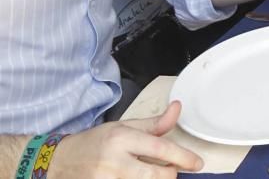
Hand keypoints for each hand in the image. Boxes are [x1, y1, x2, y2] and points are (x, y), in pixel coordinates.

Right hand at [51, 101, 202, 177]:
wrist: (58, 161)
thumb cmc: (95, 142)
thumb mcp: (123, 126)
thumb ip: (154, 123)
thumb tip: (177, 108)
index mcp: (122, 138)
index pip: (160, 148)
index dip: (183, 157)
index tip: (198, 163)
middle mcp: (114, 161)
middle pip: (155, 175)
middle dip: (170, 175)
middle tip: (171, 170)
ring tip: (152, 173)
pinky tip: (137, 177)